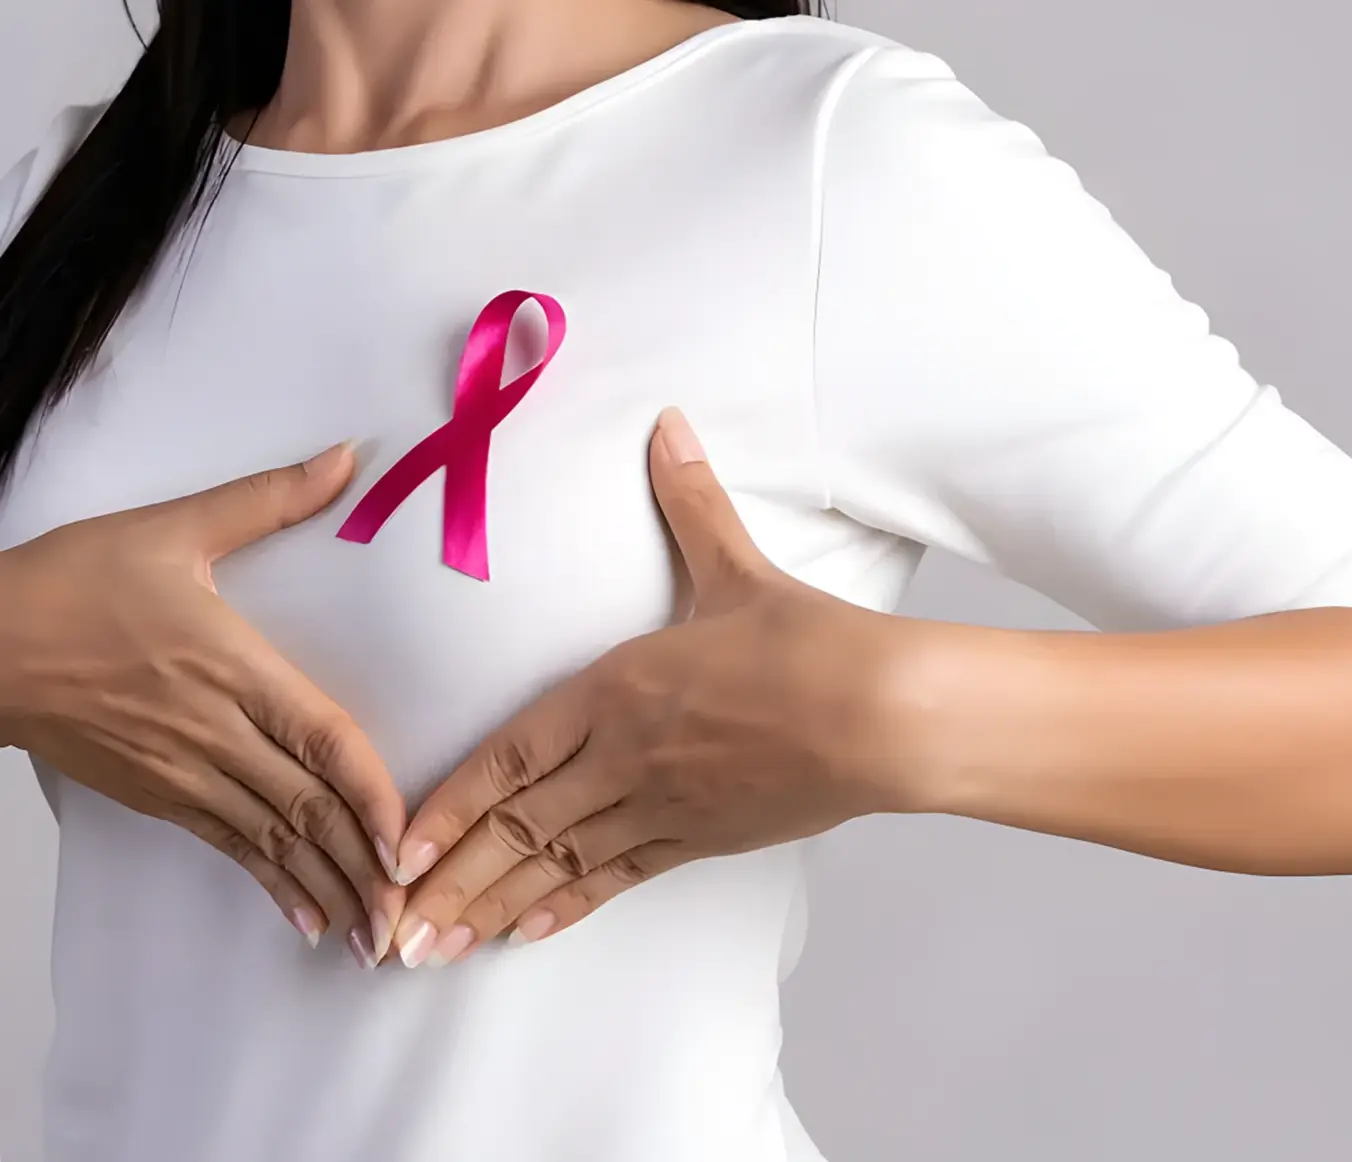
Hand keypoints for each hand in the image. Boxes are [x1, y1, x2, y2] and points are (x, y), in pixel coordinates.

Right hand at [0, 443, 406, 967]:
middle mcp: (216, 730)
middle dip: (364, 865)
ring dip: (328, 887)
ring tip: (377, 935)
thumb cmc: (73, 582)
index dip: (369, 791)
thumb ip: (269, 498)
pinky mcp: (158, 793)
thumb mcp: (175, 528)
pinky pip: (228, 846)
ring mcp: (184, 770)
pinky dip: (272, 883)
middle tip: (412, 916)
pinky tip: (307, 918)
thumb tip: (346, 456)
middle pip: (306, 806)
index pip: (321, 738)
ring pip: (272, 839)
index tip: (407, 837)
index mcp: (232, 667)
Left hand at [386, 409, 917, 967]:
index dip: (450, 806)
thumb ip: (690, 503)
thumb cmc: (810, 644)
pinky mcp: (701, 839)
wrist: (886, 715)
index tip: (399, 847)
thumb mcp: (737, 568)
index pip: (512, 758)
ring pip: (558, 864)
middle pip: (519, 827)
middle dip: (449, 881)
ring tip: (435, 951)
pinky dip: (568, 905)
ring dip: (491, 907)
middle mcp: (624, 756)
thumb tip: (667, 425)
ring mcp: (662, 806)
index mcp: (617, 689)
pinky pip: (618, 878)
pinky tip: (528, 932)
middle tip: (390, 934)